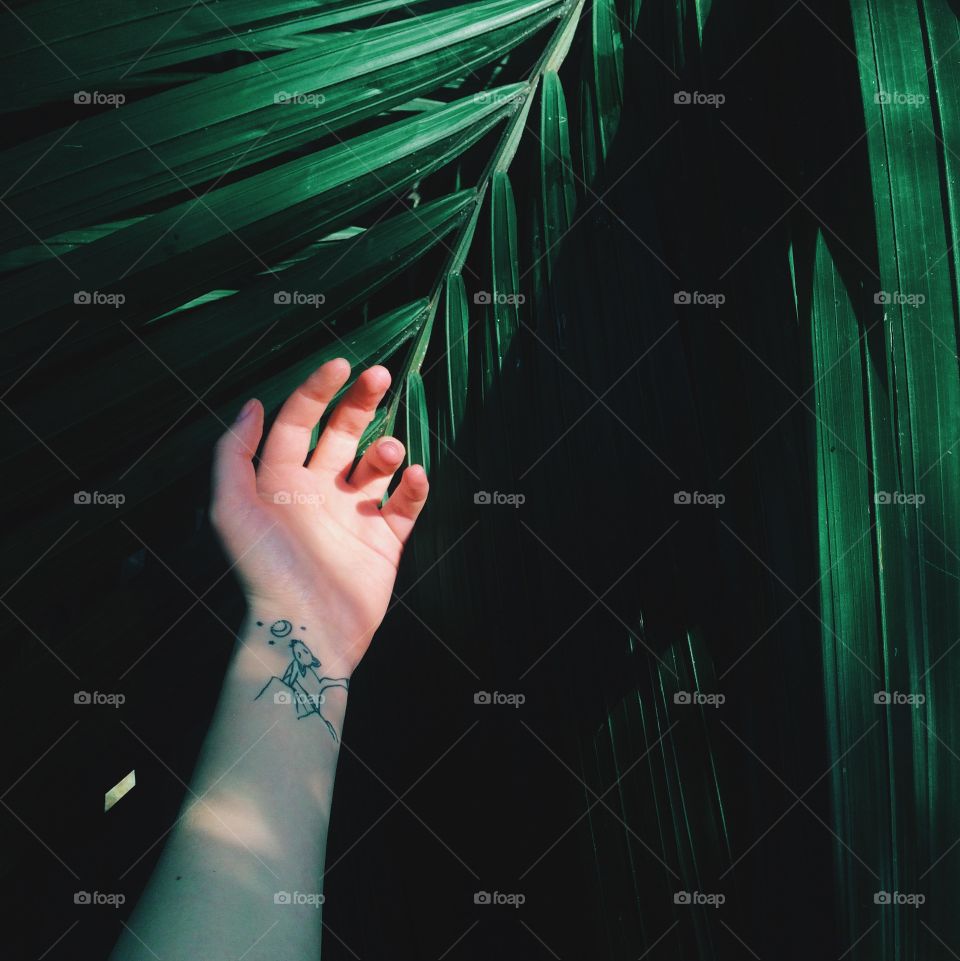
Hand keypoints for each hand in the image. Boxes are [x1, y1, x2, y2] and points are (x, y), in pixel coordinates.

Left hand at [210, 359, 428, 674]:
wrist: (306, 630)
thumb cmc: (265, 570)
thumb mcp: (230, 509)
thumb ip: (233, 455)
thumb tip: (252, 404)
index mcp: (280, 480)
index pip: (300, 422)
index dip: (318, 391)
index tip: (342, 364)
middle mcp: (317, 492)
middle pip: (343, 433)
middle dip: (361, 402)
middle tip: (382, 375)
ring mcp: (353, 516)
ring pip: (377, 465)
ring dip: (386, 449)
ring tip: (388, 455)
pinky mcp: (385, 541)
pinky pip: (406, 504)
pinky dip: (415, 487)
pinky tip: (414, 476)